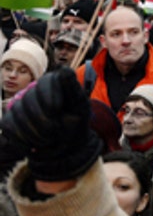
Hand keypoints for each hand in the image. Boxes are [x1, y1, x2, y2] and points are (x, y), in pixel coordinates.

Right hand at [0, 69, 102, 183]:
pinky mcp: (11, 119)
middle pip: (29, 99)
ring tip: (49, 140)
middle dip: (42, 120)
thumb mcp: (80, 107)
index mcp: (54, 83)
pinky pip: (8, 125)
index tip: (56, 110)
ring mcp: (20, 104)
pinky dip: (21, 138)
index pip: (45, 82)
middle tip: (55, 132)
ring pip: (18, 113)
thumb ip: (71, 89)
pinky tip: (34, 145)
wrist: (66, 145)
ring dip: (34, 131)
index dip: (48, 95)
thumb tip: (64, 69)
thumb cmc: (76, 123)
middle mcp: (35, 90)